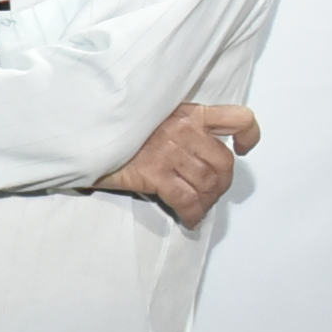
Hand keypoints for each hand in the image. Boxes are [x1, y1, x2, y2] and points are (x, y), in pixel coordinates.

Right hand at [93, 101, 257, 228]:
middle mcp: (184, 129)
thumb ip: (176, 126)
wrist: (83, 133)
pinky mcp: (155, 173)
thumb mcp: (150, 116)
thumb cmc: (114, 128)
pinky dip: (192, 213)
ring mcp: (170, 152)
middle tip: (211, 193)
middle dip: (222, 184)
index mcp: (187, 112)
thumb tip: (194, 151)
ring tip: (198, 208)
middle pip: (224, 162)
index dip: (249, 136)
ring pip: (207, 183)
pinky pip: (186, 198)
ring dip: (207, 201)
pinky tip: (189, 219)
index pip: (237, 119)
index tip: (243, 149)